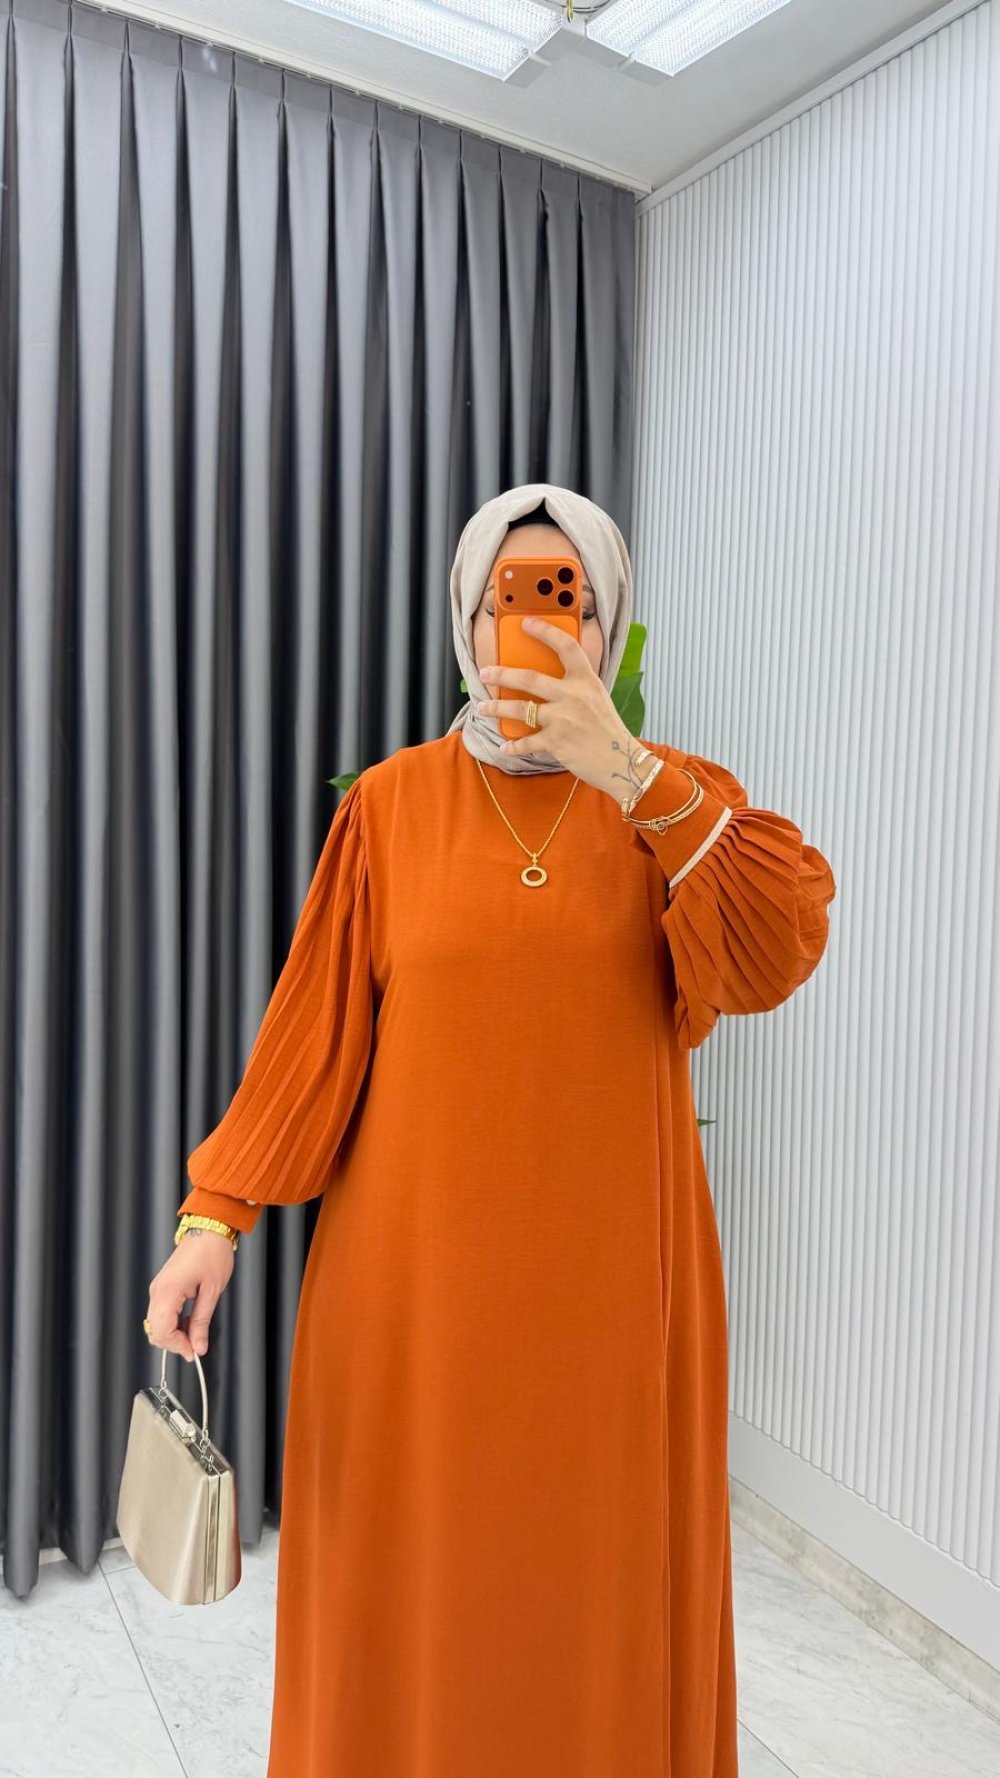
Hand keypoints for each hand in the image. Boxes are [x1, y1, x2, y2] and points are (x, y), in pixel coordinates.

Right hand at [146, 1231, 235, 1361]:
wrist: (208, 1230)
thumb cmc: (212, 1253)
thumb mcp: (212, 1291)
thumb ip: (202, 1322)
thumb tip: (198, 1346)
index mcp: (168, 1291)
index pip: (162, 1331)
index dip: (177, 1346)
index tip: (194, 1352)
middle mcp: (157, 1291)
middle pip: (155, 1331)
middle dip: (174, 1343)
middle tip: (195, 1345)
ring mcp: (157, 1288)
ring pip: (156, 1324)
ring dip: (173, 1333)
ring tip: (195, 1332)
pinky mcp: (162, 1287)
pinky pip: (160, 1313)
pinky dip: (172, 1323)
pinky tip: (189, 1321)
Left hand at [477, 617, 652, 801]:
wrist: (622, 761)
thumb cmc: (608, 730)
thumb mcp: (597, 698)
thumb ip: (576, 687)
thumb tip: (545, 681)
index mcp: (586, 680)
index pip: (566, 647)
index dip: (545, 632)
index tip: (526, 623)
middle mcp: (573, 695)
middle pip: (530, 678)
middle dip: (502, 674)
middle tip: (485, 673)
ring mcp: (563, 719)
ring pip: (521, 709)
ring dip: (497, 708)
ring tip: (482, 708)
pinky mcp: (556, 742)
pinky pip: (527, 742)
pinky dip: (514, 746)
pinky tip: (504, 746)